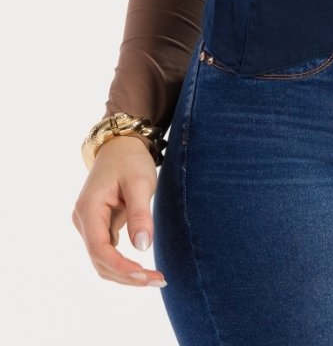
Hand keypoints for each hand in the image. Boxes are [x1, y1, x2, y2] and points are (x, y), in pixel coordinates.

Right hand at [72, 134, 167, 286]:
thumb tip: (142, 247)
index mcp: (88, 209)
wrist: (121, 144)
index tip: (146, 275)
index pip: (100, 249)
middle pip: (100, 260)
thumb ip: (140, 214)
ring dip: (125, 273)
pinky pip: (107, 252)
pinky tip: (144, 268)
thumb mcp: (140, 182)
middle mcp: (82, 220)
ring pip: (102, 260)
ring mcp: (87, 224)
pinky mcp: (97, 226)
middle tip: (158, 280)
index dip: (122, 267)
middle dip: (127, 275)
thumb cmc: (131, 160)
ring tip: (154, 278)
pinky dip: (123, 263)